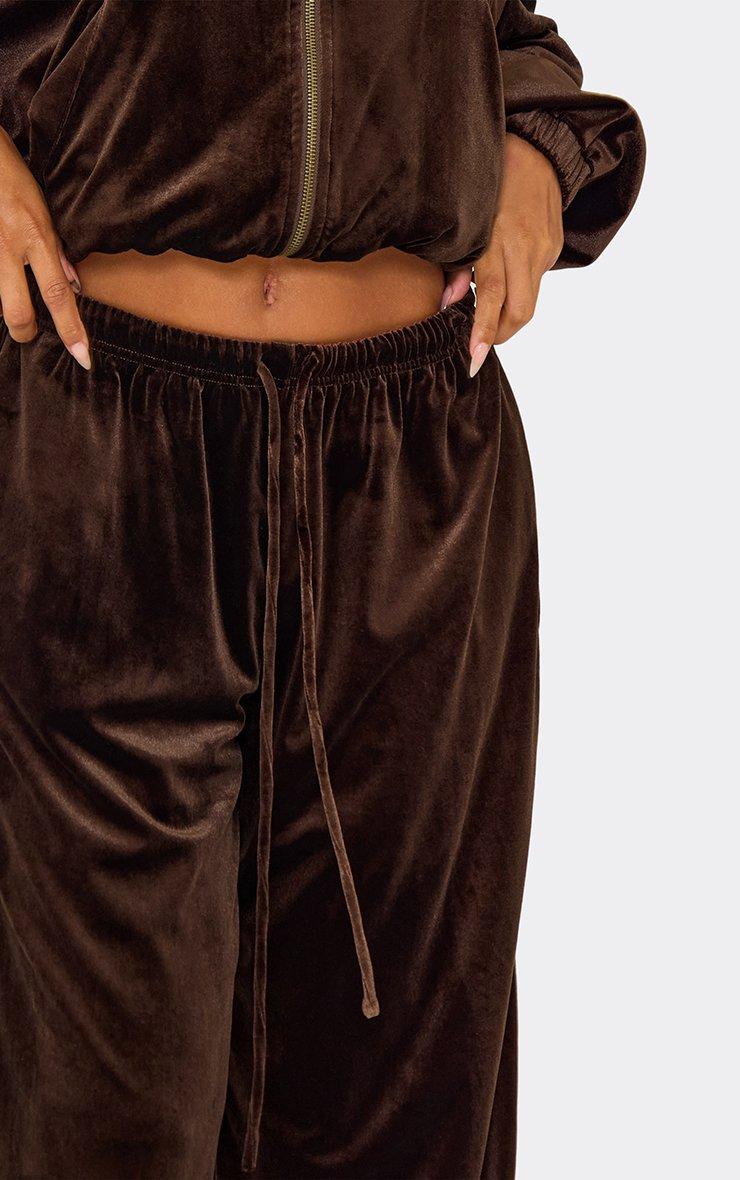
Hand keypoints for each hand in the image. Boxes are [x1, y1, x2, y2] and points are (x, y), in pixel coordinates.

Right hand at [0, 127, 89, 367]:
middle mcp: (9, 247)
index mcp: (36, 238)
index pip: (60, 296)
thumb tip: (73, 288)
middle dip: (25, 332)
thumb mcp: (43, 210)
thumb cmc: (9, 175)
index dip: (72, 330)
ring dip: (4, 302)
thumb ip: (55, 251)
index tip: (84, 357)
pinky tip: (1, 272)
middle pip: (18, 313)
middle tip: (29, 332)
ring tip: (10, 287)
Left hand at [440, 132, 564, 375]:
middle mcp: (526, 246)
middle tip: (481, 342)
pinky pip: (535, 281)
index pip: (492, 295)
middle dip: (500, 334)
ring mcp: (544, 248)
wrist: (538, 147)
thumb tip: (449, 304)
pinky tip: (506, 275)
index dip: (484, 330)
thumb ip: (454, 262)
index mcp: (498, 237)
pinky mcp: (555, 247)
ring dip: (508, 313)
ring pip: (529, 301)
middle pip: (520, 311)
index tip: (474, 357)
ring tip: (489, 311)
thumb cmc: (486, 180)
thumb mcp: (462, 218)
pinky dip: (518, 289)